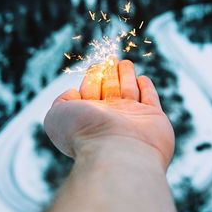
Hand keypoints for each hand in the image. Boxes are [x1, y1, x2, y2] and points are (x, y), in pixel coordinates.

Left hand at [44, 59, 173, 169]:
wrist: (116, 152)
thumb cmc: (85, 134)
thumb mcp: (57, 116)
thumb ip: (61, 102)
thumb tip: (73, 93)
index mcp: (91, 115)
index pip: (91, 90)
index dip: (93, 76)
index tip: (95, 66)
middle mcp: (112, 116)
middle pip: (111, 87)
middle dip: (111, 73)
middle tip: (111, 59)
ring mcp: (133, 117)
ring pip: (130, 89)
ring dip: (127, 74)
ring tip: (125, 62)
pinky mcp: (154, 117)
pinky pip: (151, 98)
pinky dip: (147, 87)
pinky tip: (143, 79)